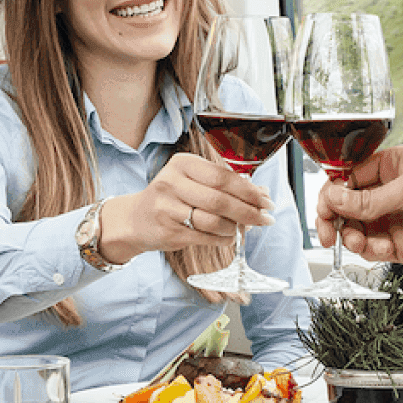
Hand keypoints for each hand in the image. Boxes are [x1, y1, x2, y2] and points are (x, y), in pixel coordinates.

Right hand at [97, 153, 273, 263]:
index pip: (223, 177)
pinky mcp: (168, 231)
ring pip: (214, 221)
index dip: (249, 191)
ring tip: (244, 228)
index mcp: (182, 164)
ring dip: (235, 227)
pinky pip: (205, 237)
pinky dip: (223, 239)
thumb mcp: (192, 181)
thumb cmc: (171, 198)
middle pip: (220, 200)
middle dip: (249, 211)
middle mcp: (172, 182)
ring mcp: (167, 208)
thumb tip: (262, 192)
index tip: (267, 200)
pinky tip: (229, 237)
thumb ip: (224, 184)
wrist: (135, 220)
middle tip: (266, 218)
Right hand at [316, 144, 402, 273]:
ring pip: (357, 229)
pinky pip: (373, 249)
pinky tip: (378, 248)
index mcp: (395, 165)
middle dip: (334, 217)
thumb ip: (370, 198)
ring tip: (356, 240)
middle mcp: (393, 191)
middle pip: (348, 204)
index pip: (349, 176)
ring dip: (350, 235)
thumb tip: (334, 197)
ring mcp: (397, 219)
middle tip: (327, 229)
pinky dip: (368, 251)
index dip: (333, 190)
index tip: (324, 206)